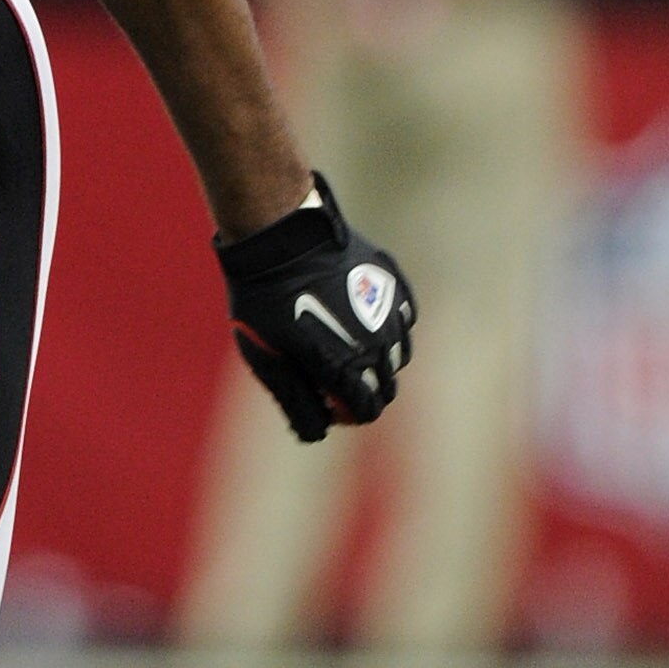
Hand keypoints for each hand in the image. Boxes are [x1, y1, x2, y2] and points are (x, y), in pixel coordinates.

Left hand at [214, 175, 415, 444]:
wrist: (281, 235)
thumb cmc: (266, 300)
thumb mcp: (267, 357)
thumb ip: (295, 401)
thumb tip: (318, 432)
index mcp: (346, 367)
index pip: (366, 411)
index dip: (345, 413)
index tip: (325, 401)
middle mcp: (377, 344)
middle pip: (386, 387)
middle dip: (361, 391)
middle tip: (328, 375)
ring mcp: (390, 312)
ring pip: (397, 355)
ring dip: (375, 359)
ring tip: (341, 342)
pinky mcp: (394, 284)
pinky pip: (402, 321)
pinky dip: (385, 327)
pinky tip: (357, 316)